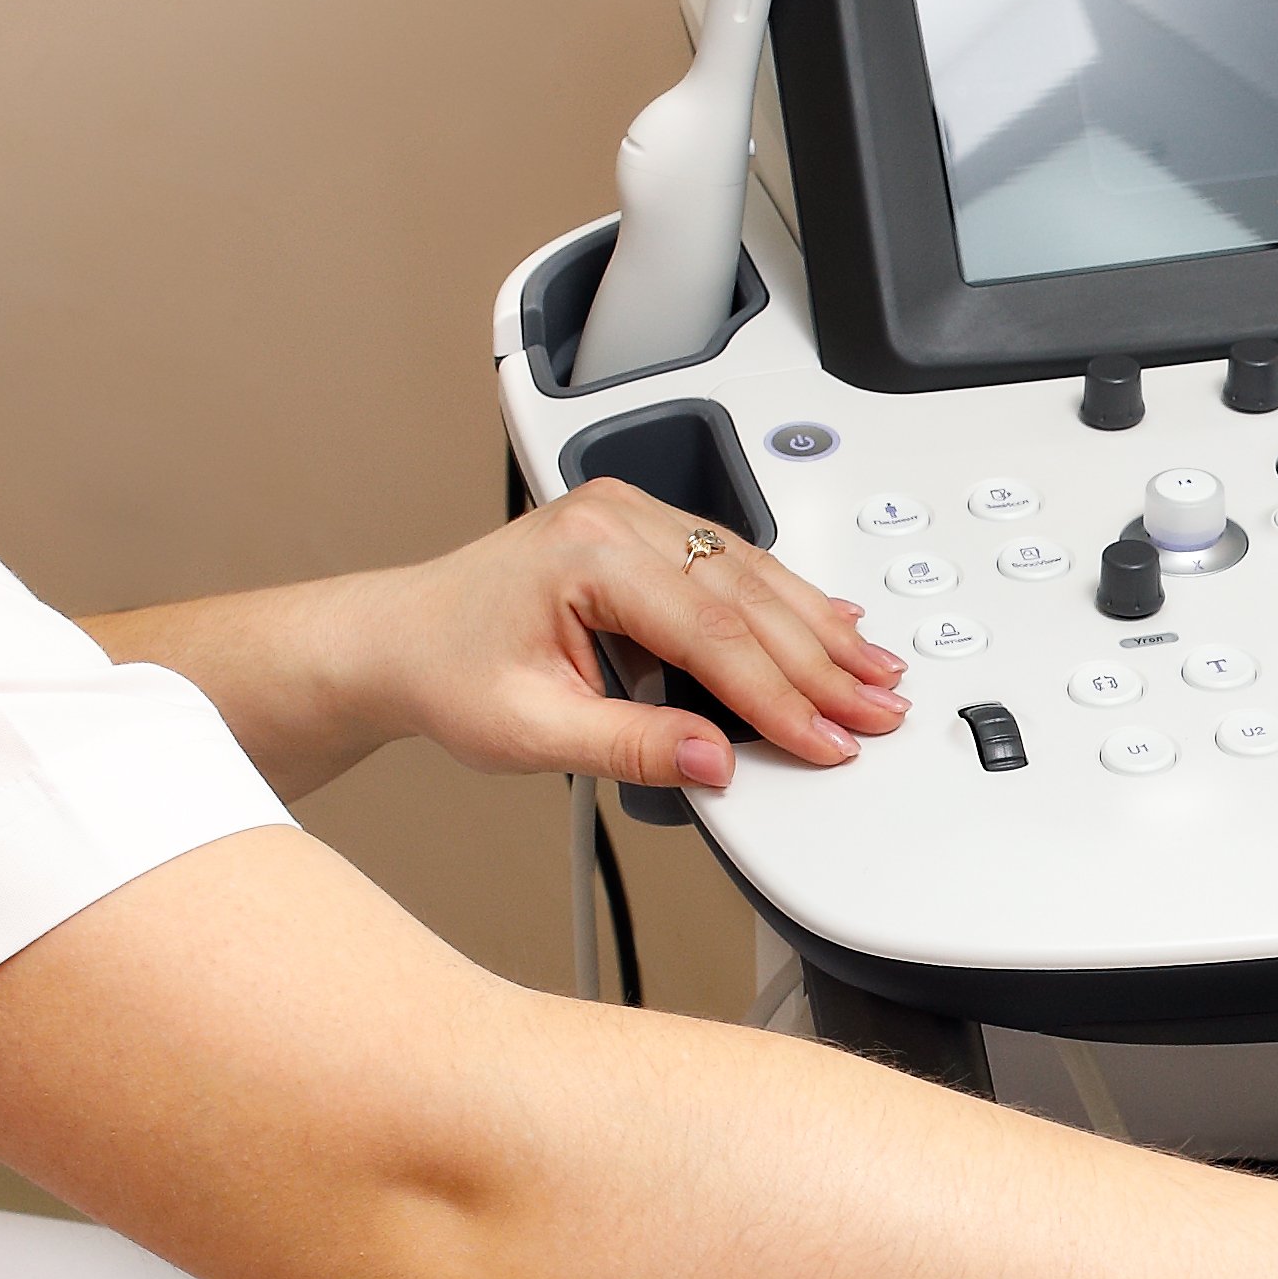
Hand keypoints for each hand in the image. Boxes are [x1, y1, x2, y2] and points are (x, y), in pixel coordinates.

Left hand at [357, 490, 904, 792]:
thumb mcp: (533, 731)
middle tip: (876, 709)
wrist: (400, 640)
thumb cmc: (448, 671)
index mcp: (588, 554)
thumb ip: (631, 746)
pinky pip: (733, 563)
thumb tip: (716, 761)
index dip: (779, 695)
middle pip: (746, 595)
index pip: (712, 632)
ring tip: (874, 672)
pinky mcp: (641, 531)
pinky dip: (787, 602)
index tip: (826, 740)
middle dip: (821, 662)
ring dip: (819, 627)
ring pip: (752, 573)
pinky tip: (832, 623)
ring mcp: (632, 517)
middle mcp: (616, 520)